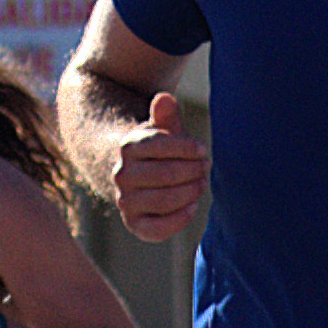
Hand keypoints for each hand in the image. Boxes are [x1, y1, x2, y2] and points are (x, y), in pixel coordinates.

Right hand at [104, 87, 208, 239]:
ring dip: (190, 192)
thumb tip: (164, 98)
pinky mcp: (134, 224)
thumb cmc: (159, 151)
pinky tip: (193, 206)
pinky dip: (179, 219)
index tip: (202, 150)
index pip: (159, 145)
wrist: (139, 176)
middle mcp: (122, 175)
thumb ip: (166, 116)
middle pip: (165, 174)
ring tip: (201, 184)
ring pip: (164, 200)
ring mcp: (125, 201)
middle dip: (192, 171)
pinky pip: (157, 228)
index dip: (186, 148)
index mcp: (128, 147)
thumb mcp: (162, 130)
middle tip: (205, 168)